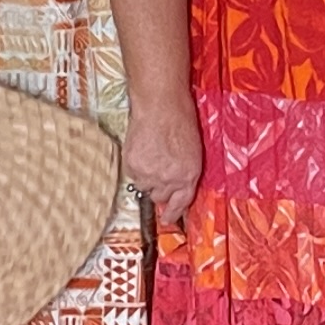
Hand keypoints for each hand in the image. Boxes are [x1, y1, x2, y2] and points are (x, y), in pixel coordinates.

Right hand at [122, 92, 205, 212]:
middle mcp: (170, 179)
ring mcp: (150, 174)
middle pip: (159, 197)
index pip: (182, 202)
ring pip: (143, 186)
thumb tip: (176, 182)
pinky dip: (134, 165)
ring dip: (146, 176)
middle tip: (158, 170)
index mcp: (189, 174)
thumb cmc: (181, 120)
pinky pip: (131, 174)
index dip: (174, 213)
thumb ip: (185, 170)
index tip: (168, 219)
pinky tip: (141, 149)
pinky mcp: (132, 166)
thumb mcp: (193, 149)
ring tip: (150, 154)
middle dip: (159, 187)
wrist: (161, 105)